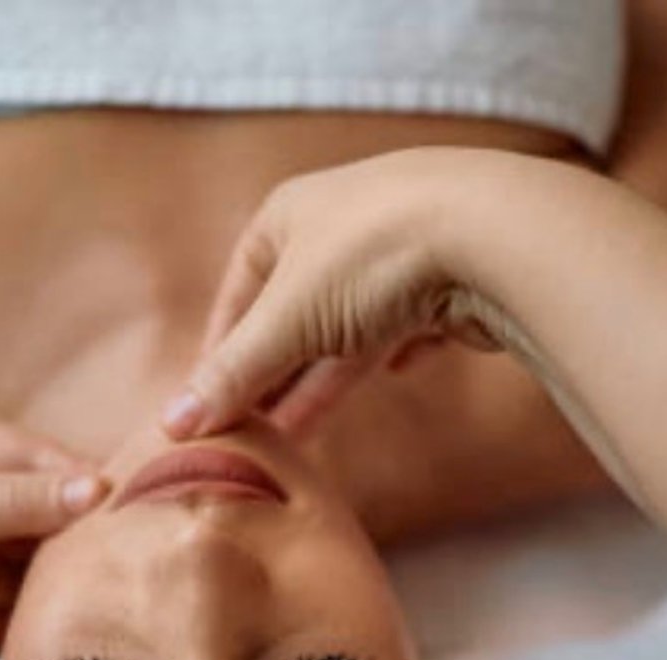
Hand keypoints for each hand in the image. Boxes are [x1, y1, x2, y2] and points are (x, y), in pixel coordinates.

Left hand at [0, 417, 104, 659]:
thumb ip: (22, 501)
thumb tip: (102, 490)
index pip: (51, 466)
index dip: (85, 491)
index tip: (123, 513)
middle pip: (55, 527)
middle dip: (57, 550)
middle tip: (73, 566)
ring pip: (41, 580)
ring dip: (23, 593)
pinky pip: (20, 624)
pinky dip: (11, 629)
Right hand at [163, 148, 516, 439]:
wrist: (493, 233)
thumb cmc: (372, 257)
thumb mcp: (286, 321)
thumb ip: (234, 374)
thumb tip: (173, 424)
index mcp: (288, 215)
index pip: (238, 289)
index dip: (222, 349)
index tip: (209, 405)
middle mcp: (339, 224)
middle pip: (292, 314)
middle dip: (272, 375)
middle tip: (250, 434)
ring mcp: (396, 250)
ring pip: (347, 328)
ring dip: (323, 381)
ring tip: (297, 437)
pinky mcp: (445, 281)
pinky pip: (405, 327)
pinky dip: (391, 356)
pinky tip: (393, 375)